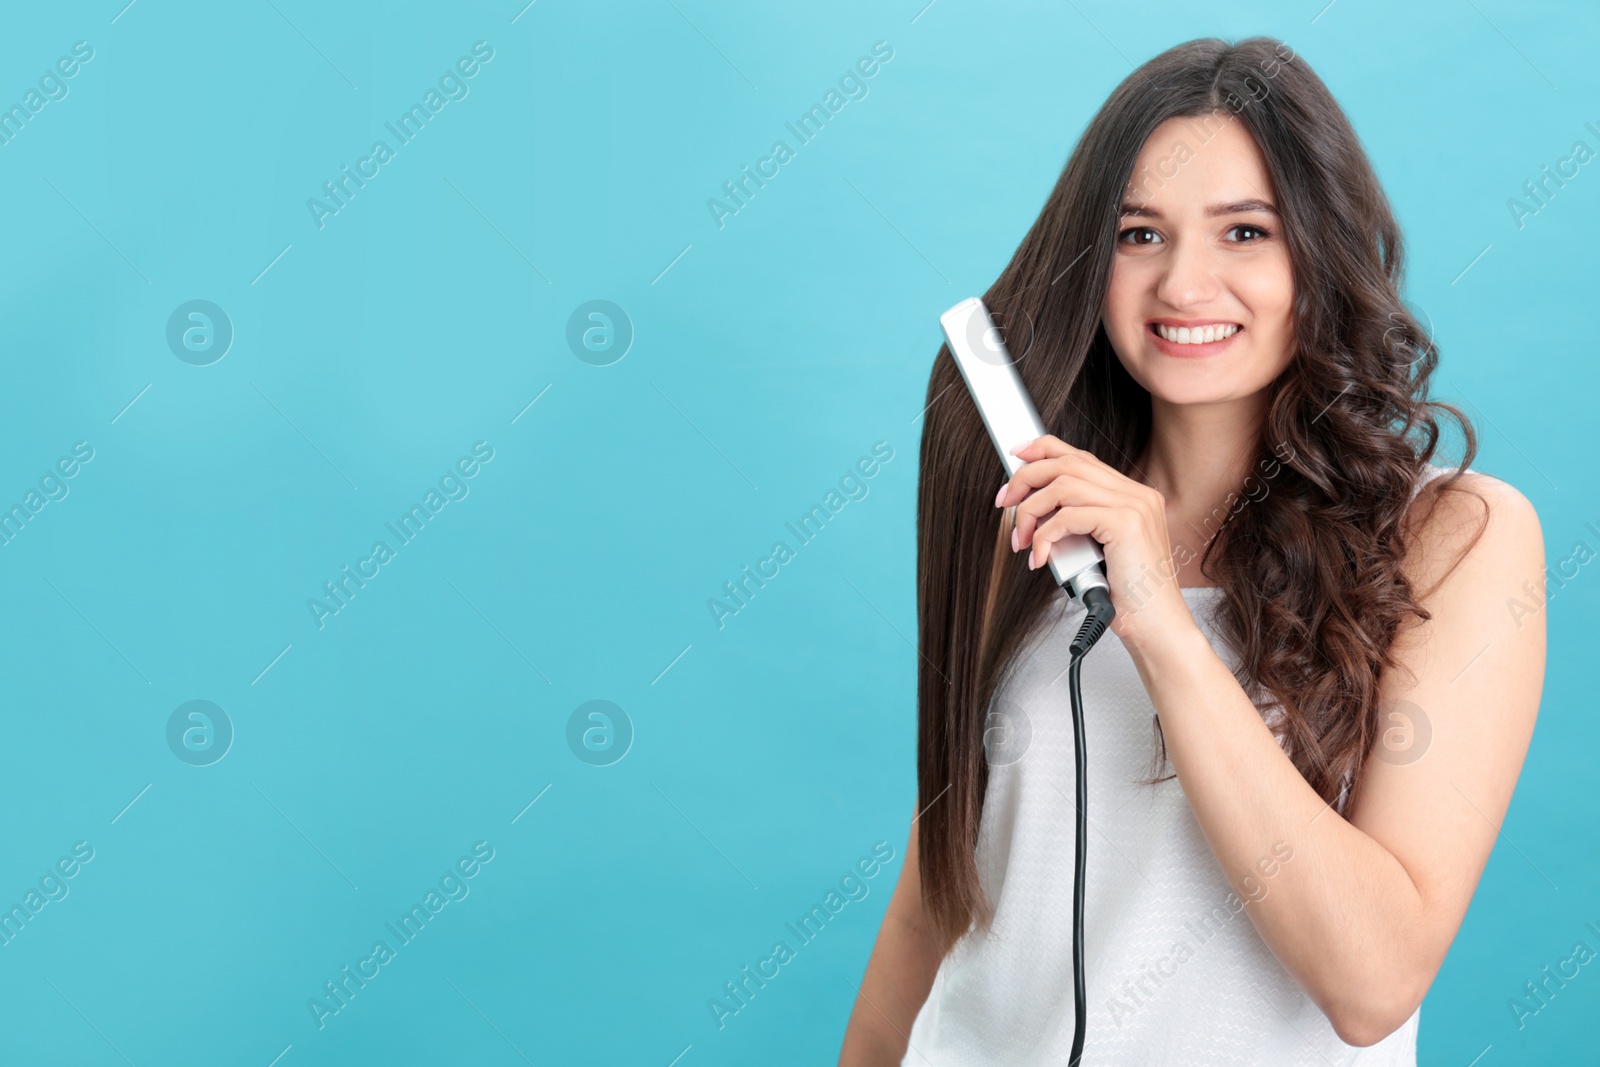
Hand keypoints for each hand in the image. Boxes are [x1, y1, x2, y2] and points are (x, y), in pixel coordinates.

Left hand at [995, 435, 1195, 649]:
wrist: (1156, 626)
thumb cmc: (1127, 596)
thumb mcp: (1097, 550)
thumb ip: (1077, 524)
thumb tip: (1034, 509)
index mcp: (1132, 495)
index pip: (1081, 456)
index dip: (1043, 451)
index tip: (1016, 459)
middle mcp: (1136, 494)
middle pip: (1068, 463)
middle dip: (1026, 478)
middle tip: (1005, 503)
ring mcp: (1134, 505)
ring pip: (1063, 485)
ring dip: (1031, 511)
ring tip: (1022, 541)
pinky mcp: (1126, 524)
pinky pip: (1068, 517)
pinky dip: (1044, 536)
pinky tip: (1040, 557)